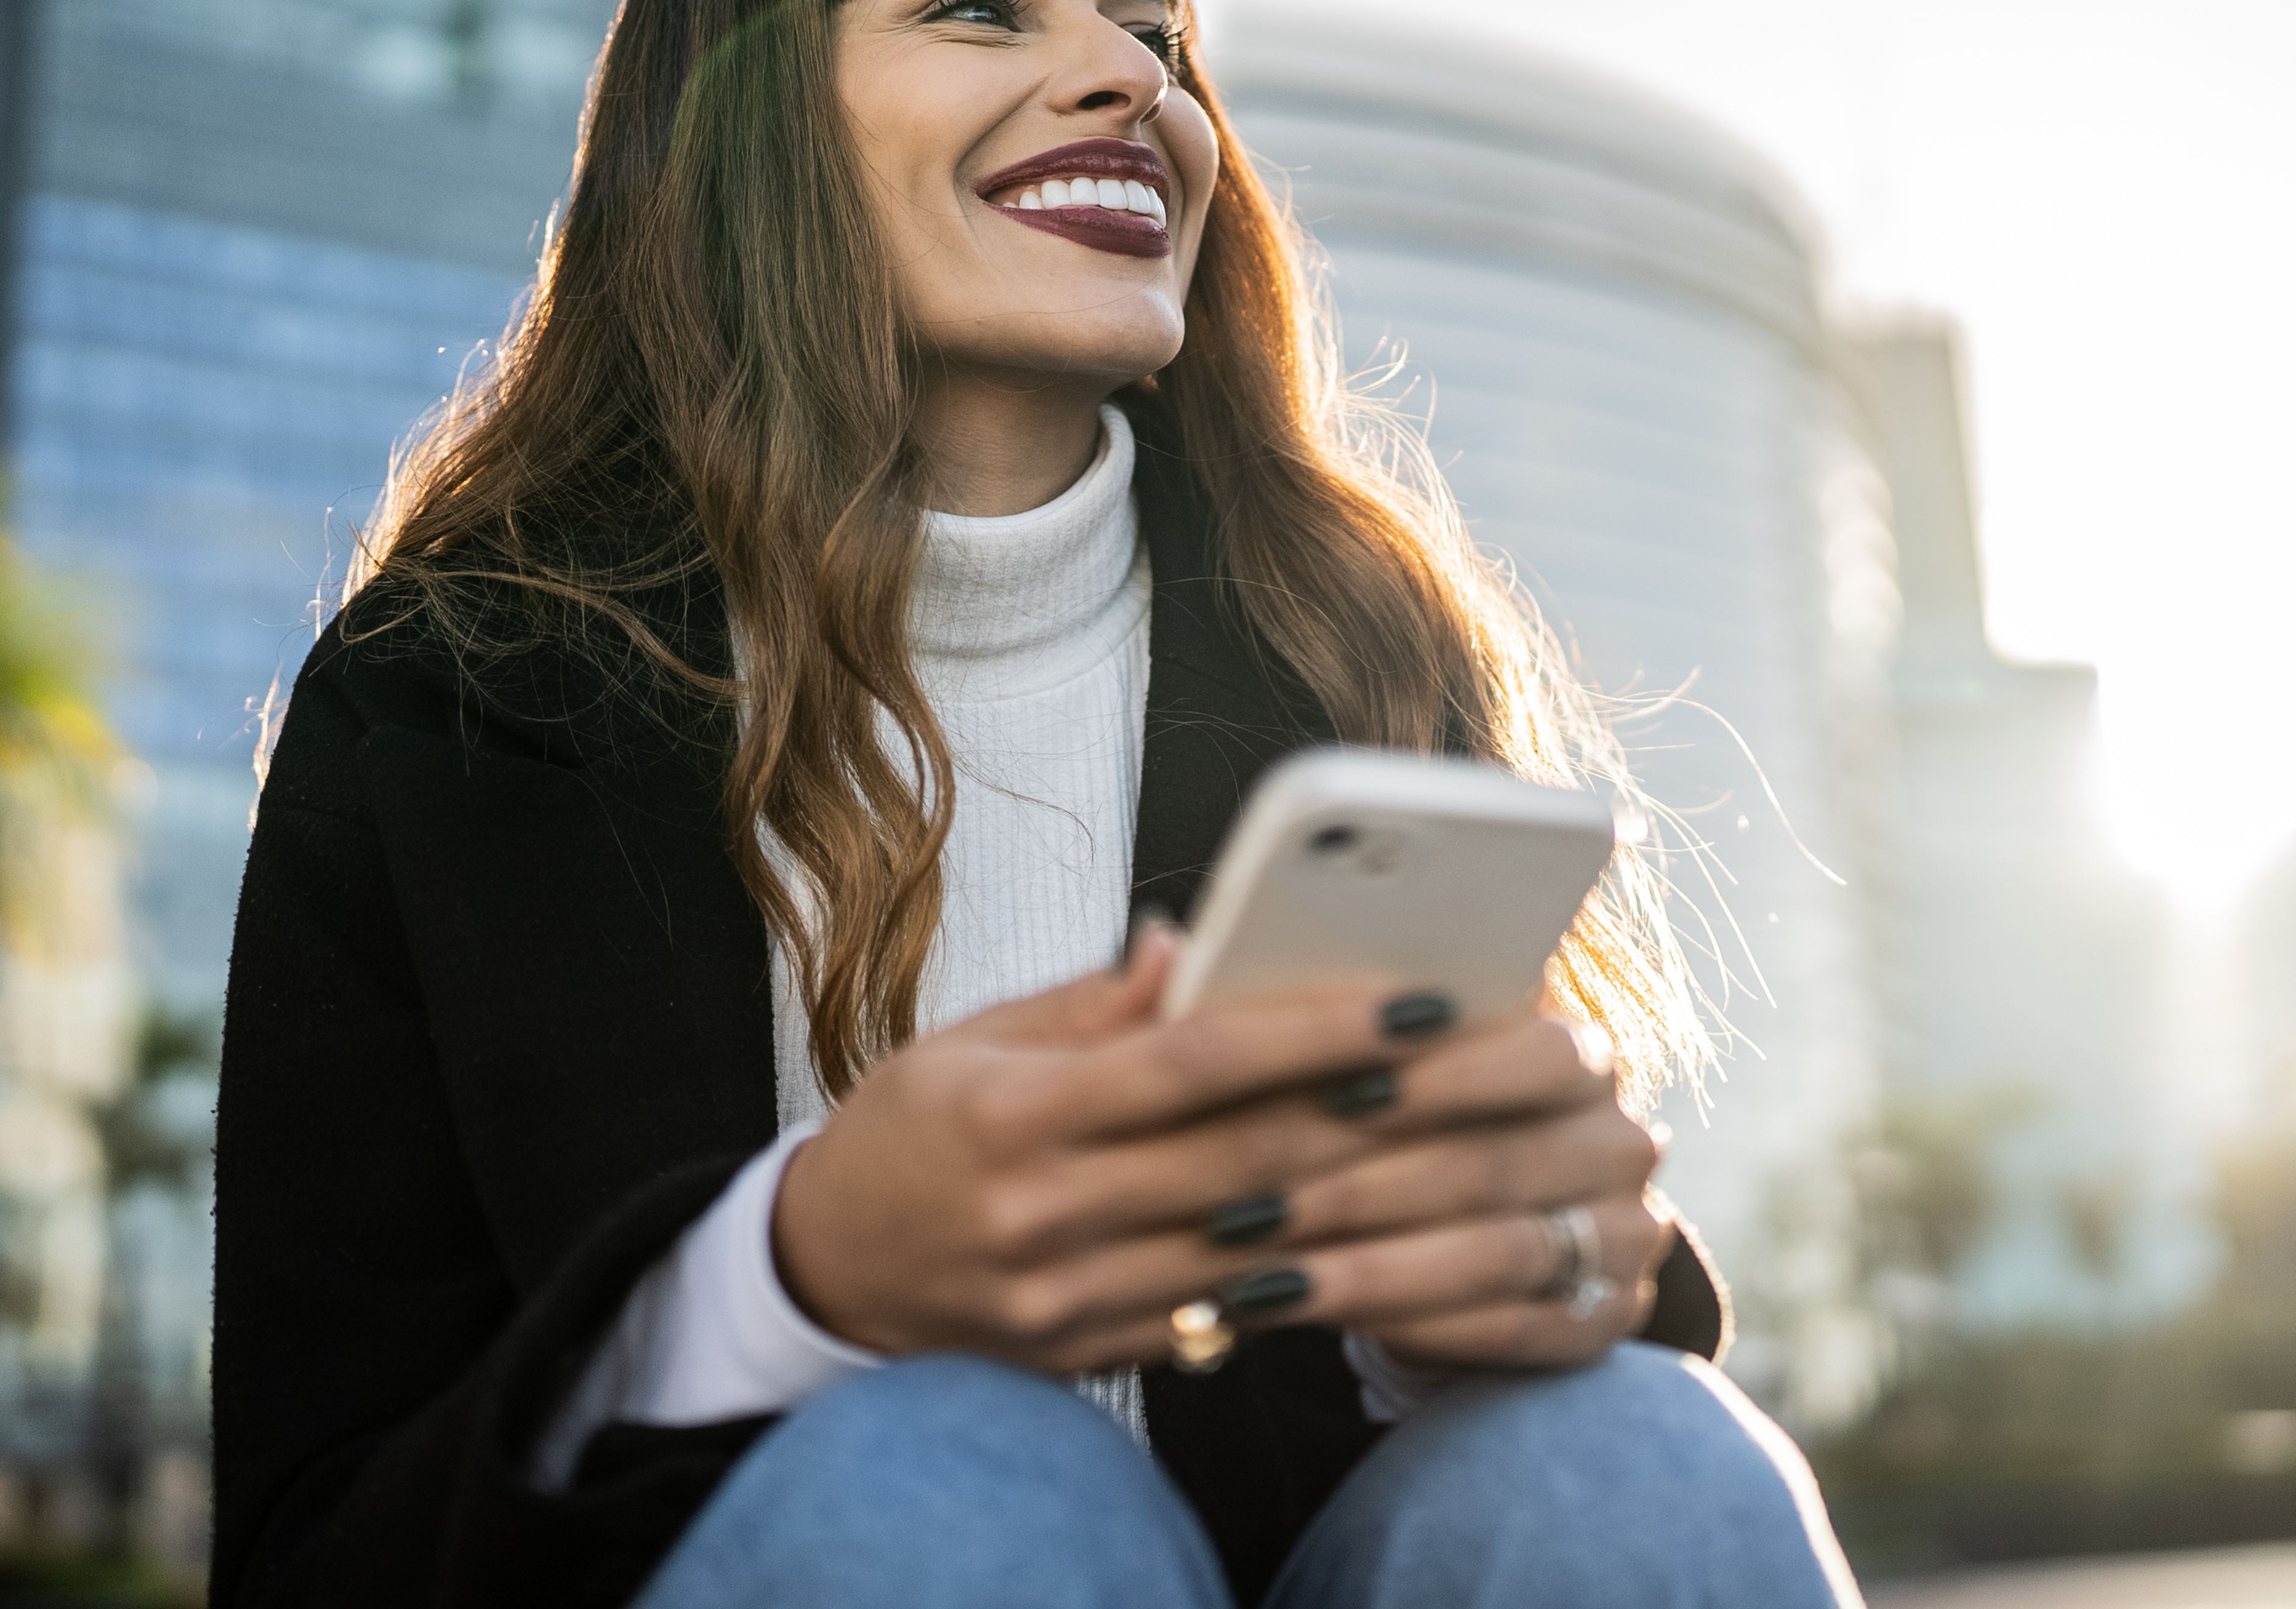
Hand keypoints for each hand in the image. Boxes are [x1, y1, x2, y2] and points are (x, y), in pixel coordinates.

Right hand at [771, 927, 1478, 1371]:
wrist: (823, 1275)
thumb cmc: (909, 1133)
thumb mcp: (975, 1041)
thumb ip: (1093, 1002)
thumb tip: (1189, 941)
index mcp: (1015, 1113)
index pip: (1192, 1063)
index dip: (1311, 1032)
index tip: (1408, 1002)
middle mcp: (1045, 1212)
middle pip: (1243, 1162)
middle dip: (1371, 1116)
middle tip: (1472, 1071)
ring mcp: (1067, 1298)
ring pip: (1248, 1250)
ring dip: (1360, 1201)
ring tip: (1454, 1148)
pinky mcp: (1087, 1354)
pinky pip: (1216, 1314)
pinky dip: (1298, 1272)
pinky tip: (1370, 1230)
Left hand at [1251, 1016, 1669, 1371]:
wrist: (1460, 1224)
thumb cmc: (1395, 1119)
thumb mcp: (1373, 1059)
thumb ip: (1313, 1018)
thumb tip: (1168, 949)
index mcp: (1582, 1054)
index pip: (1534, 1053)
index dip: (1438, 1077)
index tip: (1331, 1093)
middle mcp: (1620, 1142)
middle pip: (1493, 1166)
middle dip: (1356, 1190)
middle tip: (1241, 1211)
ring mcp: (1626, 1238)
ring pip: (1494, 1256)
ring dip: (1364, 1270)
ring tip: (1253, 1279)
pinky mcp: (1605, 1321)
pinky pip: (1509, 1331)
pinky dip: (1409, 1326)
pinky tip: (1321, 1319)